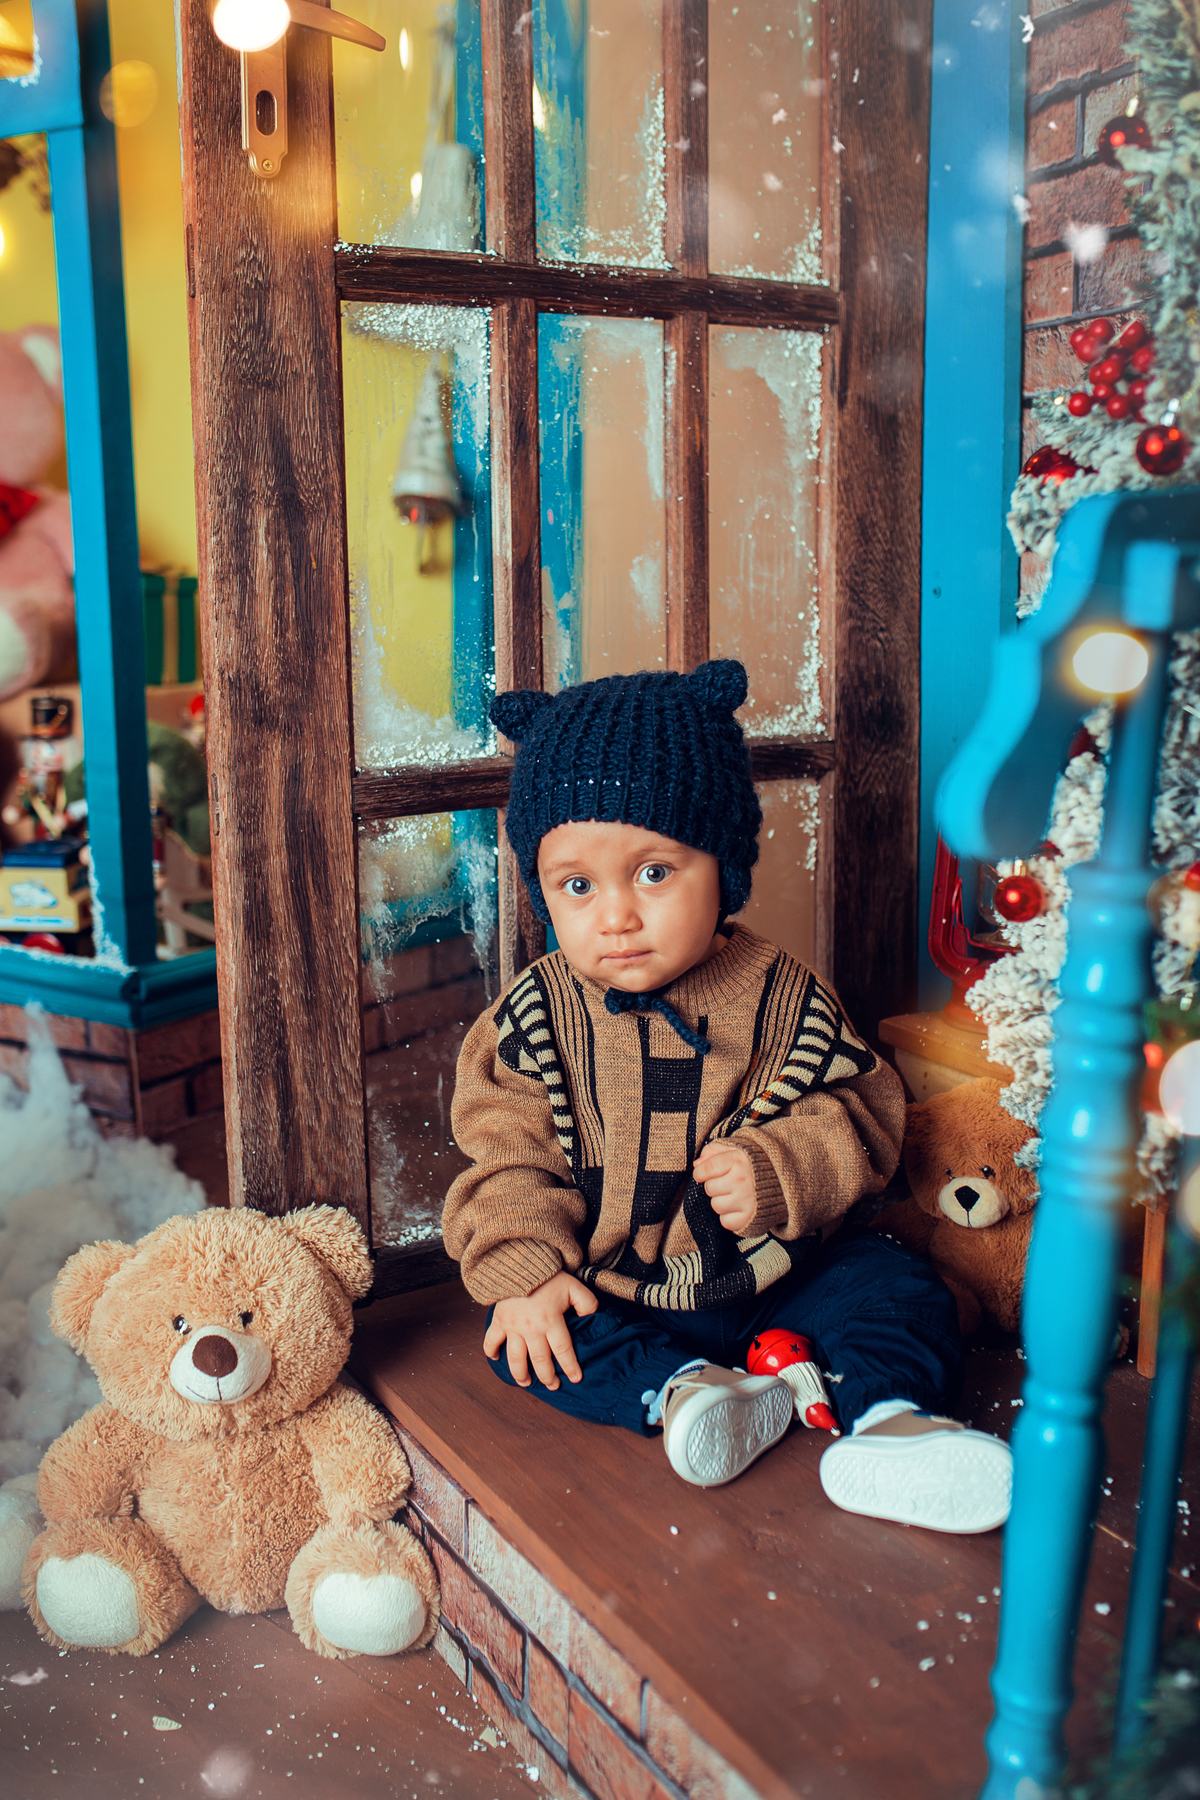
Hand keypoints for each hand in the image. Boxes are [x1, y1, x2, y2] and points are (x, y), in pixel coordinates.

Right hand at [483, 1271, 597, 1389]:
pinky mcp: (499, 1320)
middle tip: (553, 1386)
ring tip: (526, 1383)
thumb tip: (591, 1317)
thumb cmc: (548, 1275)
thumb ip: (586, 1302)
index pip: (563, 1350)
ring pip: (516, 1358)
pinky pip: (491, 1340)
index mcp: (551, 1320)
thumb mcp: (573, 1285)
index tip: (576, 1379)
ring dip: (520, 1374)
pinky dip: (491, 1352)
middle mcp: (531, 1328)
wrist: (520, 1261)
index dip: (570, 1366)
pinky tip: (495, 1359)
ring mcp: (513, 1326)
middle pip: (540, 1360)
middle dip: (547, 1376)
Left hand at [694, 1141, 756, 1233]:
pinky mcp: (749, 1217)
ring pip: (716, 1205)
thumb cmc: (755, 1164)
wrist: (784, 1182)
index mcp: (737, 1160)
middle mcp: (741, 1180)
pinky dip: (729, 1216)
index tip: (705, 1173)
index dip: (701, 1173)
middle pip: (709, 1189)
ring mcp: (746, 1200)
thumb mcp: (736, 1149)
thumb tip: (697, 1164)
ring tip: (735, 1194)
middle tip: (728, 1183)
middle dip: (715, 1186)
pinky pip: (725, 1221)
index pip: (705, 1170)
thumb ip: (713, 1151)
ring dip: (722, 1201)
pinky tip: (739, 1206)